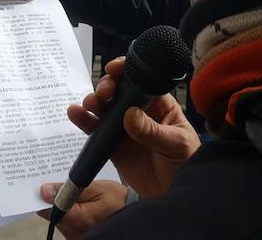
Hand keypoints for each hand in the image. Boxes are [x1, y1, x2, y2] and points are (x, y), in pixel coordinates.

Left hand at [37, 180, 127, 239]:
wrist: (136, 218)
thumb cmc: (119, 202)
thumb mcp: (96, 188)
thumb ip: (69, 189)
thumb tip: (45, 190)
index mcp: (77, 220)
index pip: (47, 210)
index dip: (44, 198)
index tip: (45, 187)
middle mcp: (73, 233)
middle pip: (52, 215)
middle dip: (56, 201)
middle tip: (67, 187)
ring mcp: (76, 237)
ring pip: (60, 220)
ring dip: (65, 208)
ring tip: (79, 196)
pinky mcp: (81, 238)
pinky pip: (69, 225)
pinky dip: (72, 215)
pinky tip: (82, 206)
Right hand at [69, 57, 199, 197]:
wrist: (176, 192)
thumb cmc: (186, 162)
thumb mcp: (176, 144)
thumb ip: (153, 131)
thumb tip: (130, 115)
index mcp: (159, 104)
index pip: (141, 80)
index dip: (125, 70)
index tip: (114, 70)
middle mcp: (139, 111)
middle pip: (118, 91)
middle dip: (107, 86)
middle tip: (104, 93)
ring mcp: (124, 127)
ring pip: (104, 107)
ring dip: (94, 101)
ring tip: (89, 105)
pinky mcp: (112, 144)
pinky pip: (95, 129)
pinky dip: (84, 121)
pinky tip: (75, 113)